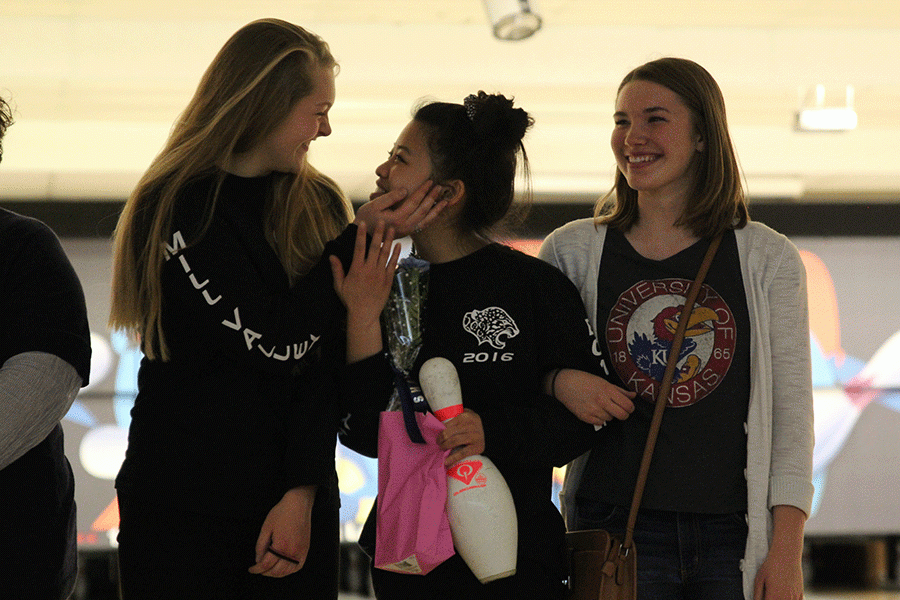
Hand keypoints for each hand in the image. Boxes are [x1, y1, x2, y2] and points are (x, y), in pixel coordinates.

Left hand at [248, 486, 315, 577]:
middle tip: (258, 569)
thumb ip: (260, 546)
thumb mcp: (266, 528)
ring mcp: (300, 552)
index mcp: (280, 546)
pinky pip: (297, 567)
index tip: (251, 569)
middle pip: (276, 571)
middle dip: (265, 572)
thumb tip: (258, 560)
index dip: (256, 569)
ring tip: (268, 570)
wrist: (299, 504)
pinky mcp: (305, 550)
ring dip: (276, 574)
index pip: (266, 565)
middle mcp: (292, 551)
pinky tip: (283, 568)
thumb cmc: (281, 513)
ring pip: (287, 572)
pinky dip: (289, 571)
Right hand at [330, 221, 400, 362]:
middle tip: (382, 221)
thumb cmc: (350, 300)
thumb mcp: (339, 285)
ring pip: (385, 254)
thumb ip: (337, 269)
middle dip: (378, 233)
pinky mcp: (388, 280)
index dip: (361, 234)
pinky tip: (398, 245)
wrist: (364, 314)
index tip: (363, 224)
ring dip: (389, 240)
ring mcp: (380, 274)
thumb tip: (332, 256)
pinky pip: (392, 264)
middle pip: (374, 247)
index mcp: (356, 269)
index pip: (359, 247)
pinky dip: (396, 254)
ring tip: (392, 228)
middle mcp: (369, 269)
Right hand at [354, 180, 446, 236]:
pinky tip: (437, 212)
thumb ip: (390, 197)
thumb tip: (405, 190)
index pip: (413, 202)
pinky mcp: (408, 232)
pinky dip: (432, 219)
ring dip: (436, 210)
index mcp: (396, 218)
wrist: (364, 236)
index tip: (430, 181)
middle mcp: (405, 226)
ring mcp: (407, 231)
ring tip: (446, 201)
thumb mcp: (374, 205)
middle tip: (440, 187)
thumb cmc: (366, 218)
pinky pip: (423, 225)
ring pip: (426, 220)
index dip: (422, 191)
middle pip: (423, 210)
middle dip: (432, 197)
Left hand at [437, 409, 484, 466]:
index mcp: (465, 417)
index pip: (447, 425)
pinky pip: (462, 453)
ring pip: (453, 442)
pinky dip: (453, 458)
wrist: (492, 432)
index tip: (437, 436)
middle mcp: (469, 426)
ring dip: (444, 446)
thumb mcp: (468, 414)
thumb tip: (441, 421)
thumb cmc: (475, 423)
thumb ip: (457, 416)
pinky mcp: (476, 447)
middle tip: (438, 443)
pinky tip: (446, 462)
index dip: (440, 432)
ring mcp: (473, 437)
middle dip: (440, 440)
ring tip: (442, 448)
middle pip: (448, 433)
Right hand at [551, 369, 635, 426]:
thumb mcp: (603, 382)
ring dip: (608, 414)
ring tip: (601, 406)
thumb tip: (633, 395)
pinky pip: (599, 422)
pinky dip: (599, 418)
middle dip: (623, 414)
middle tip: (619, 410)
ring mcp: (593, 410)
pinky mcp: (585, 417)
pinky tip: (594, 410)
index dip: (630, 408)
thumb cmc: (584, 380)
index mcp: (607, 390)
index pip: (628, 405)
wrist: (564, 384)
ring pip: (610, 419)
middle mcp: (601, 401)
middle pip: (622, 415)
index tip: (628, 407)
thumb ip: (620, 390)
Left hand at [753, 547, 804, 599]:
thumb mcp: (759, 578)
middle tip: (768, 594)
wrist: (786, 555)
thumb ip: (757, 593)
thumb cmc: (771, 565)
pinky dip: (790, 599)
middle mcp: (785, 599)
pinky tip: (785, 595)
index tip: (763, 597)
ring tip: (776, 592)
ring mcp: (794, 597)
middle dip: (772, 598)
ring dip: (780, 599)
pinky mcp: (800, 594)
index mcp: (773, 596)